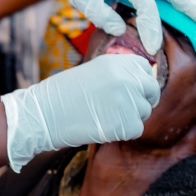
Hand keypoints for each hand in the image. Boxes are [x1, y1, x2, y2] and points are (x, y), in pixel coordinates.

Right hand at [1, 54, 158, 170]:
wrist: (45, 114)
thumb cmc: (62, 94)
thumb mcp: (91, 71)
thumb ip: (116, 73)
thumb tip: (137, 83)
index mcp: (117, 62)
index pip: (145, 68)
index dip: (140, 80)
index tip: (134, 89)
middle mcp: (127, 78)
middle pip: (151, 90)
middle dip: (143, 99)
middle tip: (128, 109)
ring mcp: (129, 101)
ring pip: (144, 112)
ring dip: (130, 117)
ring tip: (105, 117)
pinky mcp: (127, 124)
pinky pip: (136, 129)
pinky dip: (123, 132)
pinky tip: (104, 127)